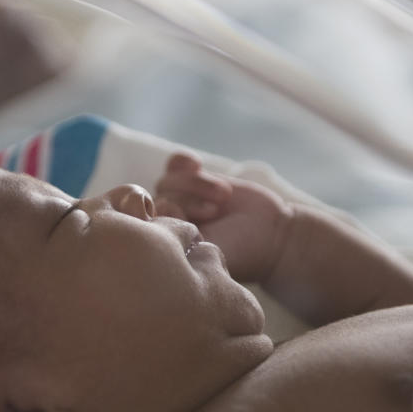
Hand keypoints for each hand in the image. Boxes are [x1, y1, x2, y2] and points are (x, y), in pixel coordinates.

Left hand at [154, 152, 292, 282]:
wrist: (269, 235)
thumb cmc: (240, 250)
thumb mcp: (207, 248)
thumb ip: (179, 234)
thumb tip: (155, 208)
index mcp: (165, 245)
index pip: (143, 221)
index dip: (161, 213)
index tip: (184, 219)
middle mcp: (167, 222)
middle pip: (156, 197)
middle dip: (187, 202)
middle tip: (213, 212)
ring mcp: (179, 199)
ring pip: (168, 180)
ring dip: (197, 185)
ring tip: (222, 197)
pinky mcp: (193, 180)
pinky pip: (174, 163)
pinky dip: (183, 161)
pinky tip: (198, 164)